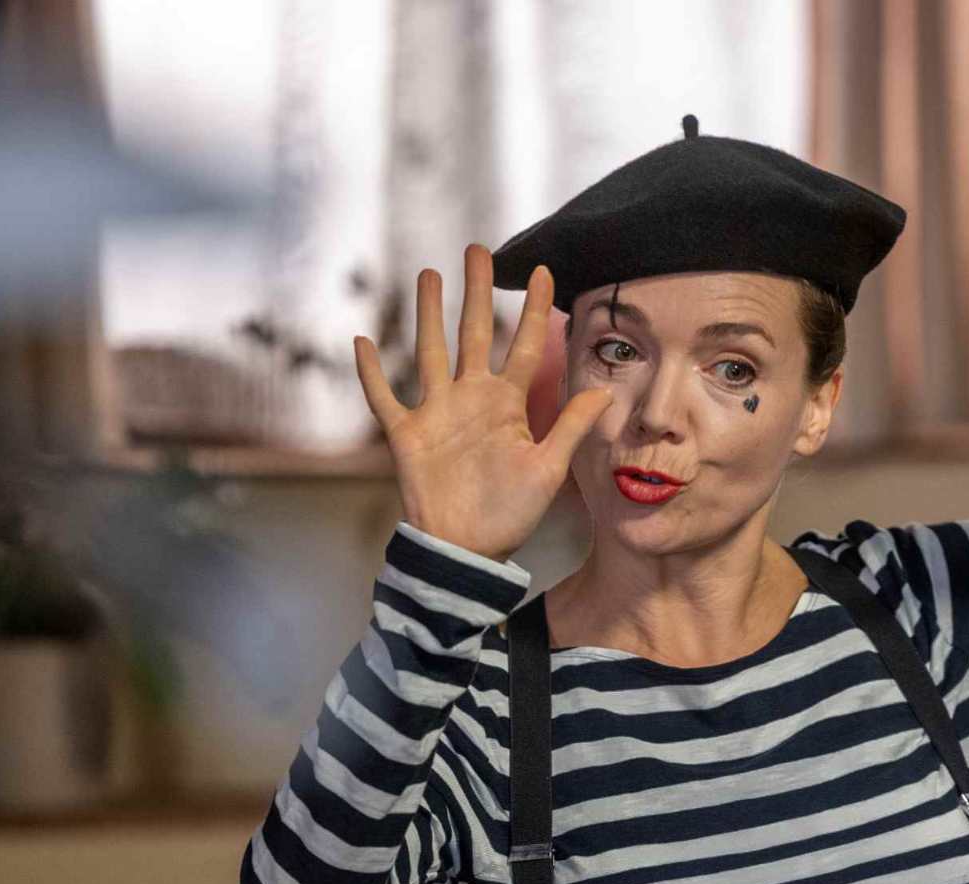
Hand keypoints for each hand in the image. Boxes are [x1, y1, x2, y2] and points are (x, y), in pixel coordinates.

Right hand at [353, 245, 611, 562]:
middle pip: (474, 333)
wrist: (469, 550)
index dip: (535, 311)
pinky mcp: (406, 434)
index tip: (545, 272)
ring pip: (430, 351)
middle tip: (478, 249)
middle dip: (476, 292)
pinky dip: (371, 372)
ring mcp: (437, 412)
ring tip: (429, 274)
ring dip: (427, 314)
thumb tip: (605, 391)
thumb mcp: (549, 469)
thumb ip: (572, 427)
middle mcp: (472, 399)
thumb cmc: (511, 514)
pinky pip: (384, 397)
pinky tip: (362, 340)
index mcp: (508, 404)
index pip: (526, 347)